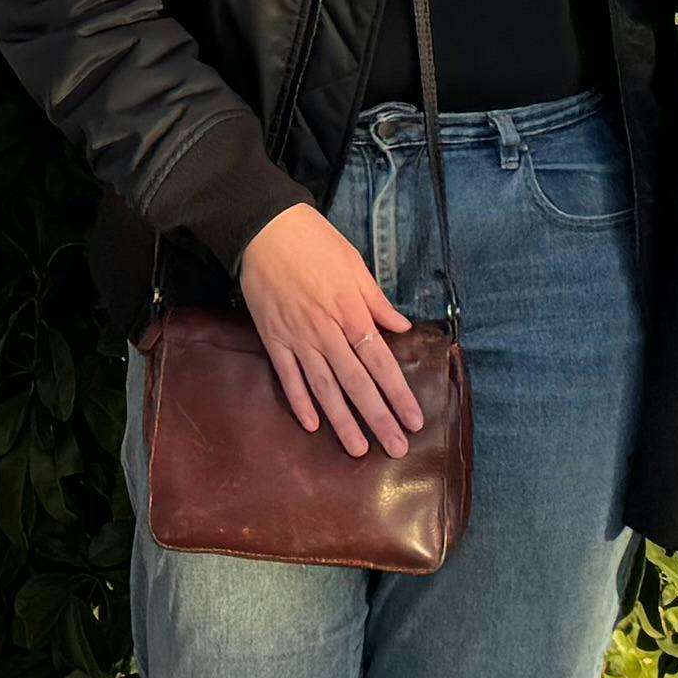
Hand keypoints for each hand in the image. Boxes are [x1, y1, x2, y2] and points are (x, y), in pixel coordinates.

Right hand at [233, 201, 425, 454]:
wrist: (263, 228)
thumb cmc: (314, 240)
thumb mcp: (355, 264)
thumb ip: (377, 301)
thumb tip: (401, 328)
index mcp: (352, 313)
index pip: (381, 363)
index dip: (398, 394)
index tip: (414, 421)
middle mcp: (327, 333)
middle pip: (357, 384)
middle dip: (378, 419)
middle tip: (396, 449)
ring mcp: (298, 339)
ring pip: (324, 388)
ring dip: (343, 422)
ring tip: (359, 449)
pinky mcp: (273, 338)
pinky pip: (288, 377)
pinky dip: (300, 402)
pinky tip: (312, 426)